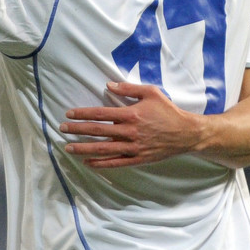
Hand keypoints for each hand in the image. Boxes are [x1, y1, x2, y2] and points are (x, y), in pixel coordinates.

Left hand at [61, 81, 201, 167]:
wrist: (187, 133)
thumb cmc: (167, 111)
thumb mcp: (151, 92)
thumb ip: (129, 88)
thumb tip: (108, 85)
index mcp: (131, 114)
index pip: (100, 113)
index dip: (83, 114)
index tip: (69, 115)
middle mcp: (130, 131)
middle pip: (98, 131)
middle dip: (77, 130)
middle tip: (62, 129)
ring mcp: (134, 147)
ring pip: (104, 149)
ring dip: (84, 149)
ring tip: (68, 148)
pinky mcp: (138, 158)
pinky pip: (116, 163)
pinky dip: (100, 164)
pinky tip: (87, 162)